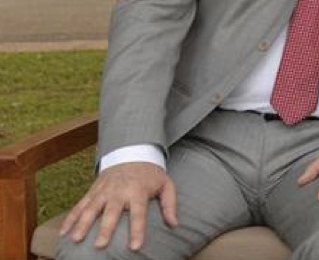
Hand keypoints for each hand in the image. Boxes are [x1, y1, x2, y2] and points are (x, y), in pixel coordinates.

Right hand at [59, 162, 176, 250]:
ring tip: (76, 239)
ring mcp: (104, 191)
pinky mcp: (93, 191)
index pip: (138, 213)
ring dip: (82, 223)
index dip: (136, 230)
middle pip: (111, 212)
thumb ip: (170, 204)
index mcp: (138, 191)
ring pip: (91, 208)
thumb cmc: (151, 174)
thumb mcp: (166, 184)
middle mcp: (119, 191)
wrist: (133, 151)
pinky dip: (70, 218)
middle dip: (105, 228)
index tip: (134, 247)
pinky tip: (63, 232)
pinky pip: (80, 205)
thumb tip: (175, 224)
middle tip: (100, 245)